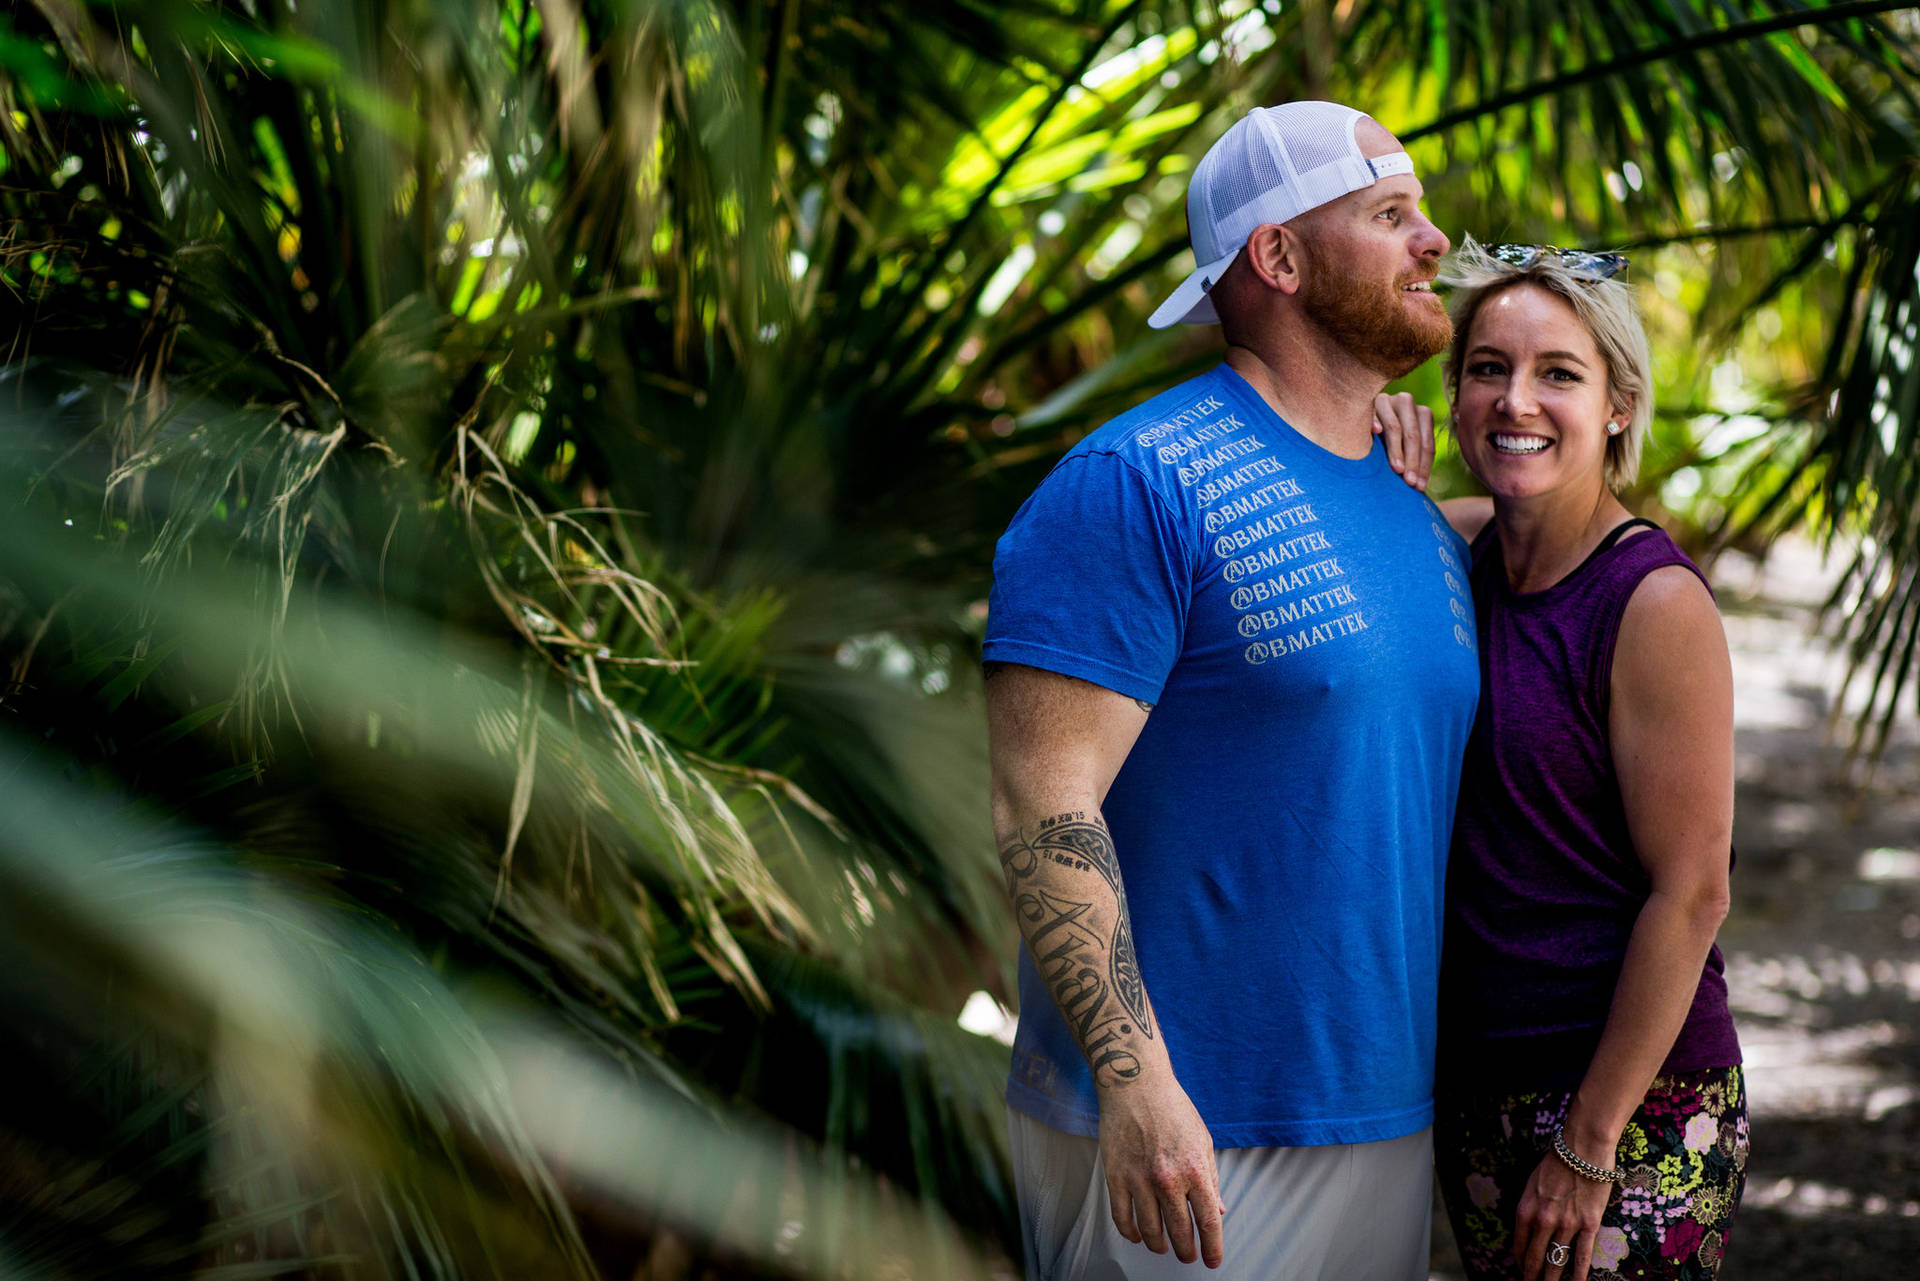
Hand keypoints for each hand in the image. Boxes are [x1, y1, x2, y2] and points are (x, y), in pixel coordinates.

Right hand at [1098, 1076, 1224, 1267]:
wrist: (1136, 1083)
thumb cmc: (1172, 1108)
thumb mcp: (1203, 1140)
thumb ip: (1210, 1177)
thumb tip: (1217, 1209)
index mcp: (1195, 1169)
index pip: (1209, 1221)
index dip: (1212, 1247)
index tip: (1212, 1260)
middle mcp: (1168, 1179)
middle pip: (1180, 1232)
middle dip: (1187, 1251)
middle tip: (1188, 1256)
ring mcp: (1139, 1179)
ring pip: (1150, 1230)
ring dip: (1159, 1245)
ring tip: (1163, 1247)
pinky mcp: (1115, 1175)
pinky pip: (1122, 1216)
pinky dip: (1130, 1232)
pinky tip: (1137, 1235)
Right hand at [1373, 391, 1433, 491]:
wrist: (1358, 420)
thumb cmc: (1385, 443)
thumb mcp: (1403, 449)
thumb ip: (1413, 459)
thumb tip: (1421, 487)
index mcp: (1421, 413)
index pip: (1426, 442)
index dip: (1424, 465)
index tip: (1420, 487)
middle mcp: (1406, 402)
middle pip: (1412, 434)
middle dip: (1413, 460)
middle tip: (1409, 481)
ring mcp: (1386, 400)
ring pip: (1394, 426)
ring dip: (1396, 450)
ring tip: (1396, 469)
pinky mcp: (1365, 401)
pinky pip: (1370, 413)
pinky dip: (1374, 421)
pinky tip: (1375, 431)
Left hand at [1512, 1147, 1613, 1280]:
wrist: (1583, 1148)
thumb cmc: (1557, 1161)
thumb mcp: (1532, 1183)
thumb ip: (1530, 1207)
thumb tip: (1529, 1227)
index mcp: (1525, 1209)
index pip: (1519, 1245)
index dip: (1520, 1262)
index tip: (1522, 1272)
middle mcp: (1542, 1220)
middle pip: (1535, 1258)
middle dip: (1532, 1277)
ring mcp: (1566, 1224)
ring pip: (1556, 1262)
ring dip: (1552, 1280)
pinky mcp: (1588, 1225)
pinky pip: (1582, 1256)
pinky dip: (1578, 1275)